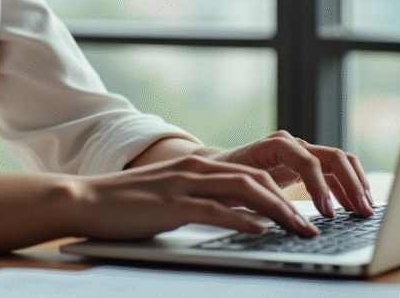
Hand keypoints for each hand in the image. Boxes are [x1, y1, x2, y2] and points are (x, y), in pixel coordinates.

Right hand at [70, 154, 319, 240]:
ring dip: (277, 211)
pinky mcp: (170, 205)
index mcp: (197, 167)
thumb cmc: (127, 207)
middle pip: (257, 179)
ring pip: (243, 190)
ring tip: (300, 230)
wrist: (85, 201)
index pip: (253, 174)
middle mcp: (195, 169)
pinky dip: (240, 219)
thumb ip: (203, 203)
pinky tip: (259, 231)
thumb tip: (240, 221)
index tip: (306, 215)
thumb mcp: (171, 199)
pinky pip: (213, 209)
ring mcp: (183, 185)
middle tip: (314, 227)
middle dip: (291, 202)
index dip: (284, 193)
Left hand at [220, 130, 374, 217]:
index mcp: (274, 146)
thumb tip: (287, 221)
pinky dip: (348, 187)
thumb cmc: (227, 178)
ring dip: (356, 185)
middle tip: (361, 211)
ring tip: (366, 210)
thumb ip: (263, 197)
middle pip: (332, 156)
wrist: (219, 167)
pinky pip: (335, 171)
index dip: (320, 187)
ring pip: (340, 161)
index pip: (307, 160)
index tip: (328, 214)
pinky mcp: (308, 162)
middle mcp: (293, 144)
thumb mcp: (240, 187)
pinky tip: (356, 205)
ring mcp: (303, 150)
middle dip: (350, 184)